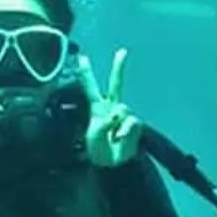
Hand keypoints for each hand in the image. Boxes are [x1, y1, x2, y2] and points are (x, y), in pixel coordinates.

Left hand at [79, 49, 141, 166]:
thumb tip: (117, 114)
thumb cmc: (98, 151)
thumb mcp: (94, 136)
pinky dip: (125, 132)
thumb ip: (103, 123)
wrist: (112, 165)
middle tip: (123, 51)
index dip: (86, 74)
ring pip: (123, 109)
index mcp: (97, 109)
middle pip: (116, 84)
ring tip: (112, 138)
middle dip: (119, 68)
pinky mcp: (135, 125)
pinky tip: (121, 139)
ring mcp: (124, 116)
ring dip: (116, 124)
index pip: (90, 88)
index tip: (82, 57)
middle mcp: (112, 108)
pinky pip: (131, 122)